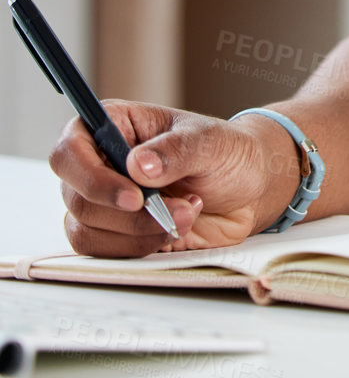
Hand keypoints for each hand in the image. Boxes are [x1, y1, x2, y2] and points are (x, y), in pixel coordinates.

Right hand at [50, 101, 301, 257]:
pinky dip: (140, 247)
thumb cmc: (228, 153)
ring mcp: (104, 201)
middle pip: (77, 197)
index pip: (69, 149)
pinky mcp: (115, 233)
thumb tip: (137, 165)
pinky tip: (174, 230)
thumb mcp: (212, 143)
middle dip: (130, 213)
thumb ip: (176, 150)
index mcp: (115, 126)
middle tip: (179, 207)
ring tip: (187, 214)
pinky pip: (104, 252)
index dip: (90, 176)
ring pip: (87, 230)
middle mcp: (100, 163)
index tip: (133, 195)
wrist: (249, 189)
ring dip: (139, 232)